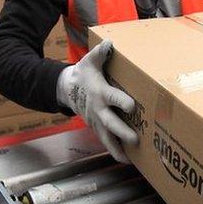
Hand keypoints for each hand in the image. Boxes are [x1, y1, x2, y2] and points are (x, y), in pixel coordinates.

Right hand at [56, 40, 138, 162]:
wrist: (66, 89)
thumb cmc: (84, 74)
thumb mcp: (89, 61)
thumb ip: (100, 53)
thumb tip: (109, 43)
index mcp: (100, 92)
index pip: (111, 97)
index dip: (121, 101)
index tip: (132, 106)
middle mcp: (98, 109)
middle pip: (110, 123)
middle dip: (122, 131)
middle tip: (135, 138)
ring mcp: (96, 121)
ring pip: (107, 138)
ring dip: (118, 148)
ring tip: (130, 159)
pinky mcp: (97, 128)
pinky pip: (106, 142)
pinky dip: (115, 151)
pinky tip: (127, 160)